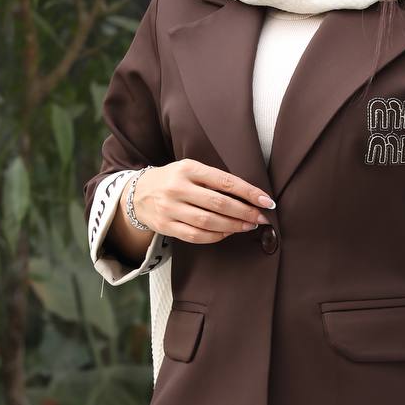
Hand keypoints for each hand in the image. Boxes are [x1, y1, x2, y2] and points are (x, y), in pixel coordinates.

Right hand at [130, 159, 274, 244]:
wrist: (137, 192)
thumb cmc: (172, 179)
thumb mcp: (190, 169)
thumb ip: (214, 179)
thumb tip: (249, 196)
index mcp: (188, 169)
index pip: (225, 181)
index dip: (249, 193)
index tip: (266, 202)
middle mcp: (178, 188)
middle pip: (219, 203)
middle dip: (245, 212)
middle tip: (261, 218)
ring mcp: (170, 208)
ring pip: (208, 222)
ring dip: (233, 226)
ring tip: (247, 226)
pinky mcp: (166, 226)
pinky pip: (196, 235)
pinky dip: (215, 236)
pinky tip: (227, 232)